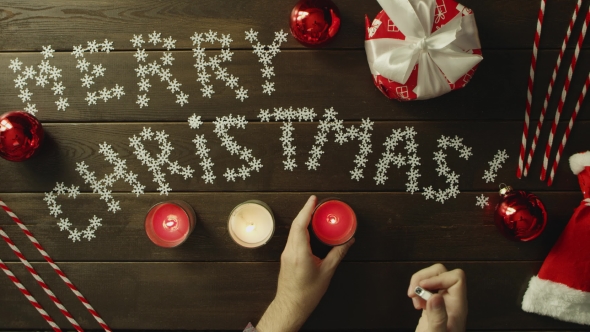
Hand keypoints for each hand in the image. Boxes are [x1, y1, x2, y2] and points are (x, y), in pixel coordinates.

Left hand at [256, 195, 354, 331]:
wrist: (291, 305)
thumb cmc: (307, 293)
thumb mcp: (327, 272)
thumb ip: (337, 254)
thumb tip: (348, 241)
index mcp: (299, 253)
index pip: (300, 225)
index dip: (306, 210)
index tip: (313, 199)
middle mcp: (290, 250)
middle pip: (296, 225)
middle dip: (306, 211)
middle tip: (317, 203)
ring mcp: (286, 253)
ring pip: (293, 231)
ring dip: (303, 220)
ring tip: (315, 213)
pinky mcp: (286, 257)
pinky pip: (293, 238)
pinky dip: (301, 230)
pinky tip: (309, 229)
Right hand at [408, 264, 467, 331]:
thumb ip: (438, 318)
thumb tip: (436, 297)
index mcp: (457, 307)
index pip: (456, 278)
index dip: (439, 278)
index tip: (423, 288)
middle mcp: (451, 302)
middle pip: (443, 273)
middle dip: (424, 278)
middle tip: (415, 292)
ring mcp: (442, 303)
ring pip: (433, 277)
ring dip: (418, 283)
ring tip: (414, 298)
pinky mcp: (432, 306)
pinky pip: (427, 288)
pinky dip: (417, 291)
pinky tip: (416, 303)